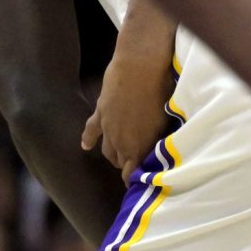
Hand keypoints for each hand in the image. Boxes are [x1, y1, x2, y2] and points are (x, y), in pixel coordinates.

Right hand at [80, 41, 176, 176]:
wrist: (139, 66)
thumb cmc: (161, 91)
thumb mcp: (165, 119)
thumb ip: (157, 138)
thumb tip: (158, 148)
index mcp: (141, 145)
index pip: (133, 172)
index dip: (134, 179)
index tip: (139, 184)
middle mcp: (122, 140)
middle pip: (120, 161)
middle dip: (126, 165)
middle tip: (133, 166)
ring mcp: (109, 127)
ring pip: (107, 150)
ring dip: (112, 155)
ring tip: (118, 157)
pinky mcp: (100, 112)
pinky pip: (91, 130)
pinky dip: (87, 139)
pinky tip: (84, 146)